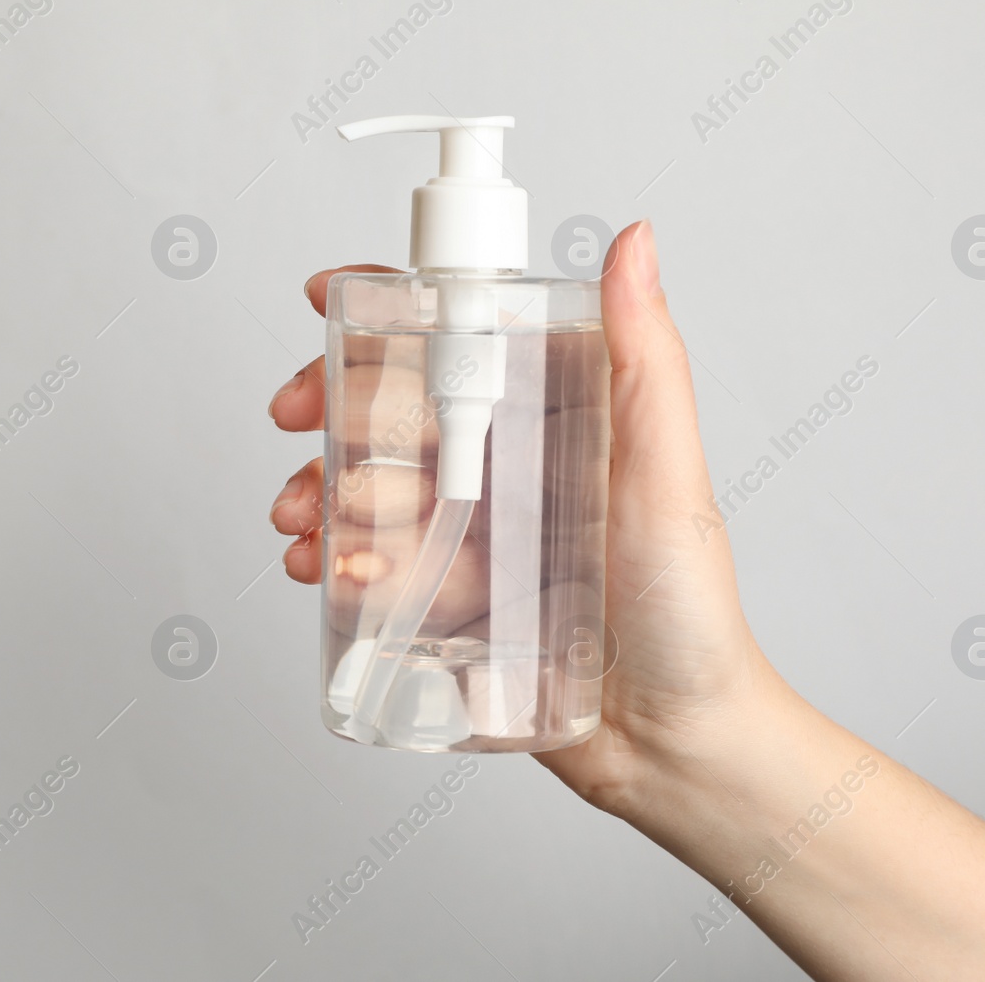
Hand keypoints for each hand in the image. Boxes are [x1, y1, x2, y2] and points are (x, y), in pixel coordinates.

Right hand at [266, 221, 780, 817]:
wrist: (672, 744)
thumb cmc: (689, 609)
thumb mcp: (666, 472)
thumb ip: (647, 358)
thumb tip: (635, 240)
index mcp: (559, 416)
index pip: (464, 341)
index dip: (388, 315)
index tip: (330, 304)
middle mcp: (513, 465)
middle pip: (399, 410)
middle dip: (330, 408)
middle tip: (295, 422)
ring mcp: (480, 531)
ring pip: (374, 486)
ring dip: (319, 488)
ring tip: (303, 518)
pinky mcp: (455, 596)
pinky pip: (377, 563)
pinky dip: (333, 559)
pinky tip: (319, 569)